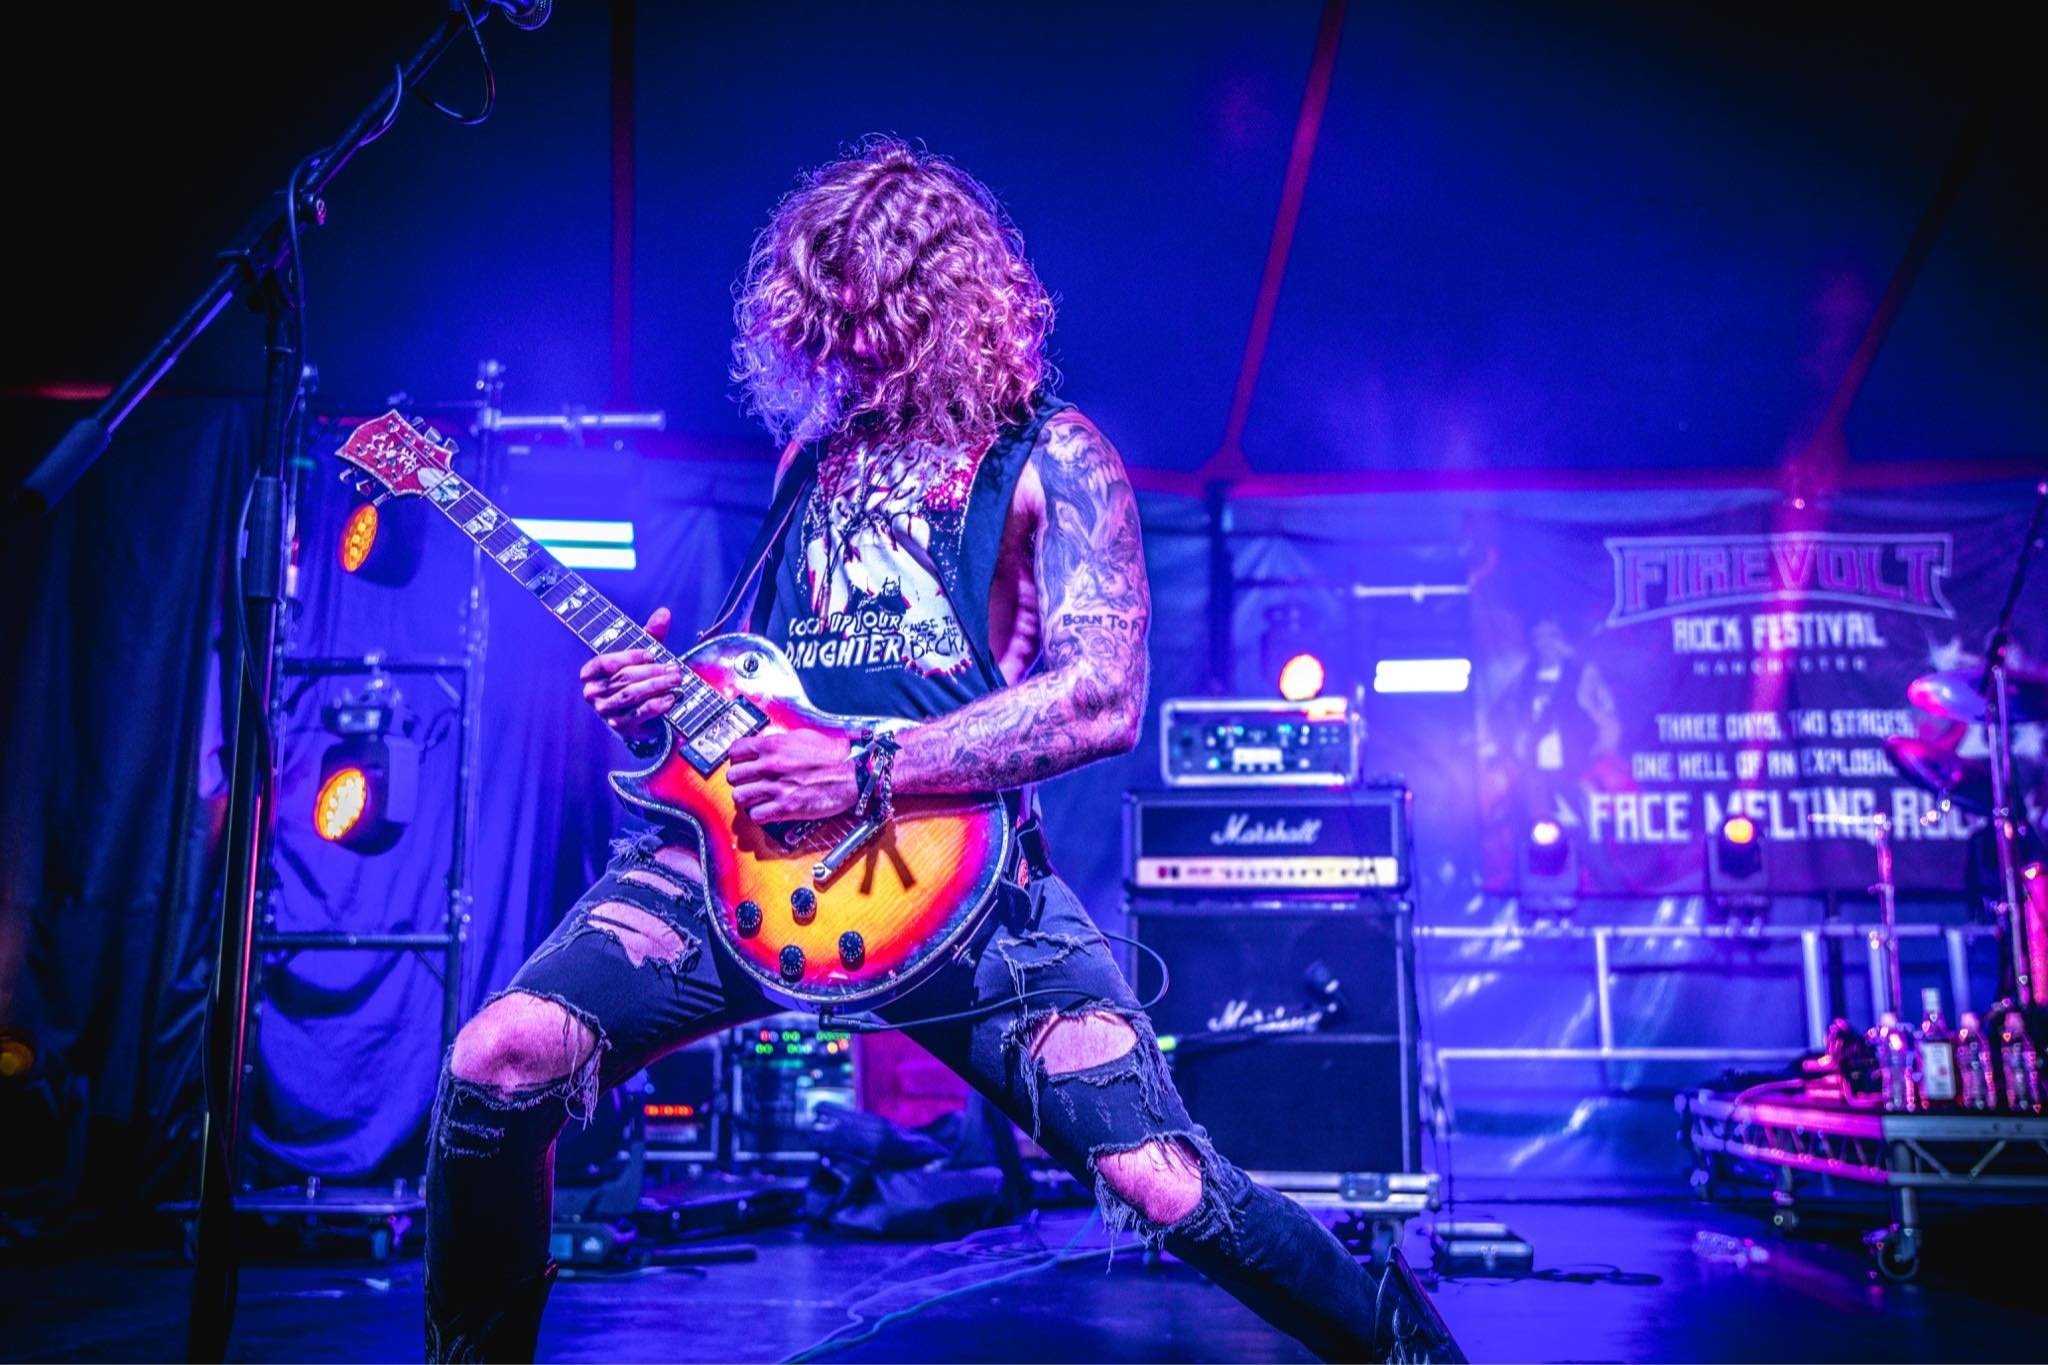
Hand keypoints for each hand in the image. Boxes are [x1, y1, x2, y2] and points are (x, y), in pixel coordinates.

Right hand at [579, 607, 680, 740]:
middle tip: (675, 669)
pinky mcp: (620, 727)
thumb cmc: (635, 677)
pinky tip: (671, 698)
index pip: (605, 662)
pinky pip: (640, 713)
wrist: (635, 716)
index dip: (629, 657)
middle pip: (624, 678)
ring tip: (676, 679)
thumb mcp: (640, 654)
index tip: (651, 654)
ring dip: (657, 686)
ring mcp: (605, 711)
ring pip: (632, 694)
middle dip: (652, 671)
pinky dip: (658, 705)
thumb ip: (650, 634)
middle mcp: (593, 693)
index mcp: (591, 673)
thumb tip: (664, 613)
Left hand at [725, 729, 857, 823]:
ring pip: (740, 797)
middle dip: (741, 780)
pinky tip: (768, 809)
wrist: (852, 774)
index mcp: (772, 745)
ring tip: (757, 798)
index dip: (738, 758)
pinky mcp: (785, 808)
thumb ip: (778, 742)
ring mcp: (776, 788)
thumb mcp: (802, 737)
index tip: (743, 763)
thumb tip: (764, 746)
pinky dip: (759, 814)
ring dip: (747, 798)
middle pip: (733, 776)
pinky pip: (756, 815)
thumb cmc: (832, 755)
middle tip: (749, 782)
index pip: (735, 751)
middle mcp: (770, 766)